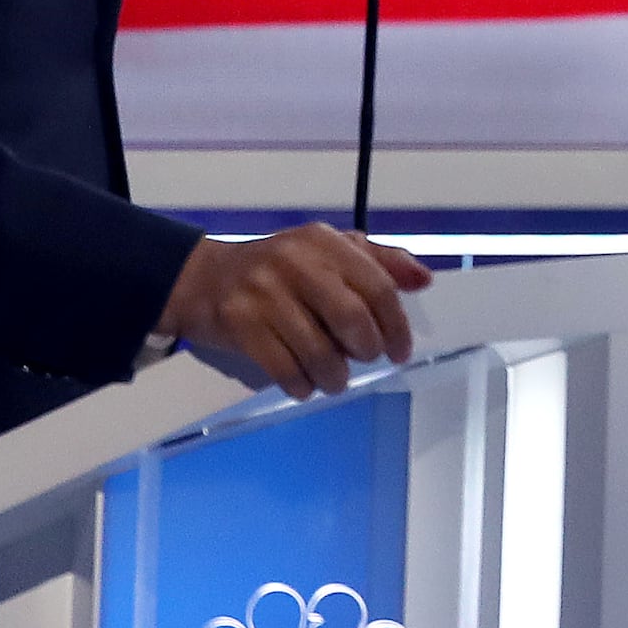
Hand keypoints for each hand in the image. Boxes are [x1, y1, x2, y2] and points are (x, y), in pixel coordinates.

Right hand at [157, 226, 432, 399]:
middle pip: (352, 320)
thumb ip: (379, 262)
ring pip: (318, 351)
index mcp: (325, 241)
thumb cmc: (280, 268)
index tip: (400, 351)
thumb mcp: (328, 252)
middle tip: (364, 360)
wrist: (204, 279)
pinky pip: (283, 368)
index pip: (378, 286)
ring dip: (334, 377)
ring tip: (334, 380)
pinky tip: (305, 385)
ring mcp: (264, 292)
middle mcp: (295, 261)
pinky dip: (301, 385)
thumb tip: (423, 280)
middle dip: (366, 350)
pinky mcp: (239, 323)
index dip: (396, 325)